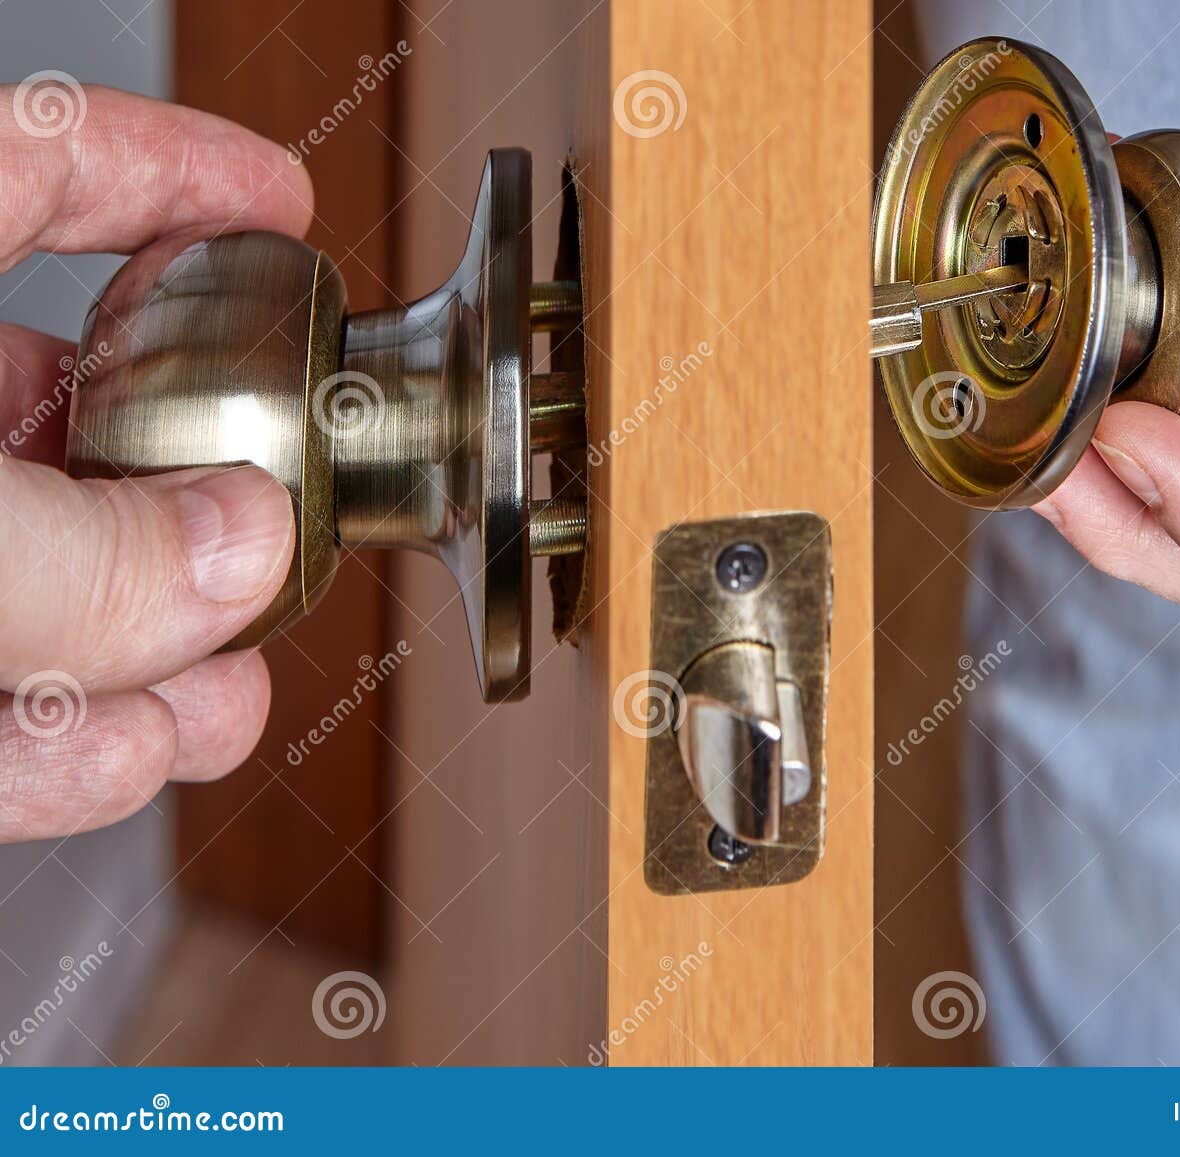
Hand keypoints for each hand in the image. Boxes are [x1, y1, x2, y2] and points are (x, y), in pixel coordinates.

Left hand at [0, 83, 311, 840]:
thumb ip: (81, 554)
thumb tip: (240, 554)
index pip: (33, 167)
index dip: (170, 171)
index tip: (275, 203)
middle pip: (60, 406)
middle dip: (190, 497)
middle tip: (280, 523)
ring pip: (35, 573)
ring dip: (146, 655)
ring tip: (215, 699)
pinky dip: (54, 735)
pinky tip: (119, 753)